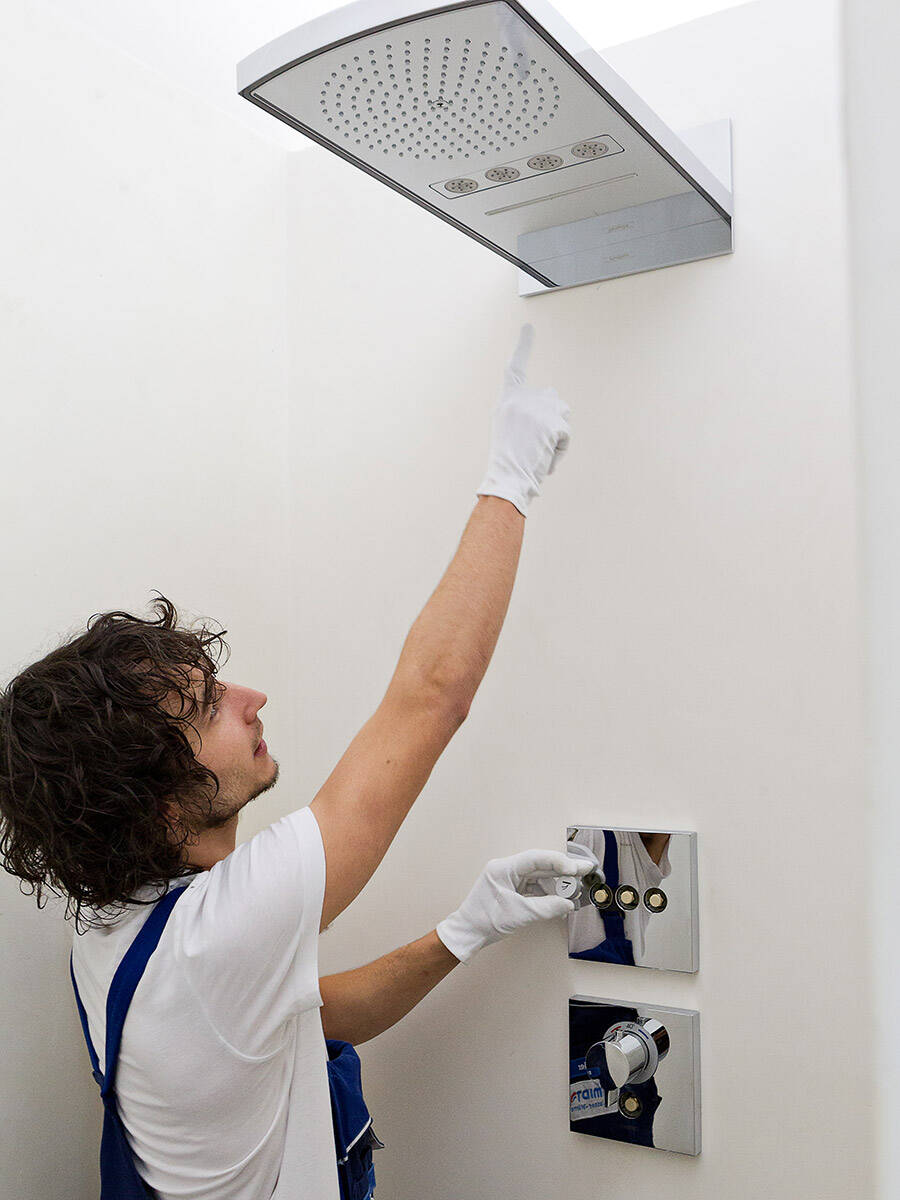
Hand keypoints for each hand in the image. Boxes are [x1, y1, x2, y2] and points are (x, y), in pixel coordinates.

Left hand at [435, 849, 591, 963]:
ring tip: (575, 890)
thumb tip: (568, 904)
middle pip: (539, 865)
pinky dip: (547, 893)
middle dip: (562, 870)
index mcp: (503, 868)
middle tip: (584, 870)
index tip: (575, 869)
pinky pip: (533, 887)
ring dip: (556, 884)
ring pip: (538, 876)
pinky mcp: (511, 889)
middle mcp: (506, 869)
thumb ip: (547, 907)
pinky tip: (560, 900)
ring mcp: (508, 879)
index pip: (535, 858)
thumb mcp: (520, 914)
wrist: (468, 934)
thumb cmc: (485, 921)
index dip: (558, 862)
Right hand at [476, 324, 570, 516]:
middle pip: (551, 399)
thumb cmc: (507, 459)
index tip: (528, 327)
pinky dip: (560, 449)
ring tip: (539, 452)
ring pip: (562, 414)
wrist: (508, 476)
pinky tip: (545, 459)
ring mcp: (538, 408)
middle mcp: (522, 398)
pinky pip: (566, 434)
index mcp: (507, 399)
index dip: (523, 347)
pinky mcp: (553, 422)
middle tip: (535, 444)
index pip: (515, 367)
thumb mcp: (507, 428)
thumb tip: (555, 399)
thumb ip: (525, 409)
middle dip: (552, 419)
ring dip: (556, 434)